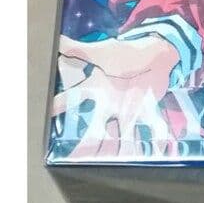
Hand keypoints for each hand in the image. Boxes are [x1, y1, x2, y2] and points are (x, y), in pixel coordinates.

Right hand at [54, 34, 178, 157]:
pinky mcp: (144, 111)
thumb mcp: (103, 52)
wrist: (157, 53)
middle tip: (78, 157)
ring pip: (118, 134)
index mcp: (96, 88)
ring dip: (117, 148)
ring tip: (114, 161)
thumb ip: (80, 50)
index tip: (46, 119)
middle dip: (87, 144)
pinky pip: (147, 127)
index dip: (59, 107)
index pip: (72, 98)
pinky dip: (152, 138)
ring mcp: (126, 108)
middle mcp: (108, 102)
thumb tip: (58, 42)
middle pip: (94, 127)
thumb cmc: (128, 52)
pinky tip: (155, 150)